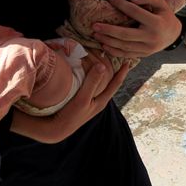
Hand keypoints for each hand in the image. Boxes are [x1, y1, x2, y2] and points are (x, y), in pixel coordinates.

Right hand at [9, 55, 127, 143]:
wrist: (57, 128)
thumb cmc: (71, 114)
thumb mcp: (82, 99)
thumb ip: (92, 83)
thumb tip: (102, 66)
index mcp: (102, 100)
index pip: (116, 83)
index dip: (122, 72)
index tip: (128, 61)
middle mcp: (99, 101)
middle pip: (110, 83)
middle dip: (114, 71)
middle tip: (116, 58)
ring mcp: (91, 101)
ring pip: (101, 84)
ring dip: (103, 74)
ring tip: (104, 62)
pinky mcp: (83, 101)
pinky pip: (92, 86)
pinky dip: (93, 77)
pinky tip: (89, 72)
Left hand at [92, 0, 181, 57]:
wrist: (173, 34)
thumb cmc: (164, 15)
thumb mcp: (162, 3)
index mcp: (156, 23)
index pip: (135, 12)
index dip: (122, 5)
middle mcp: (151, 38)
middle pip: (126, 34)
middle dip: (108, 30)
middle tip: (94, 25)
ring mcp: (147, 49)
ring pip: (124, 46)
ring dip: (108, 41)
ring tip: (96, 34)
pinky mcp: (143, 55)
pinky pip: (126, 55)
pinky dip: (114, 51)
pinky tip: (104, 45)